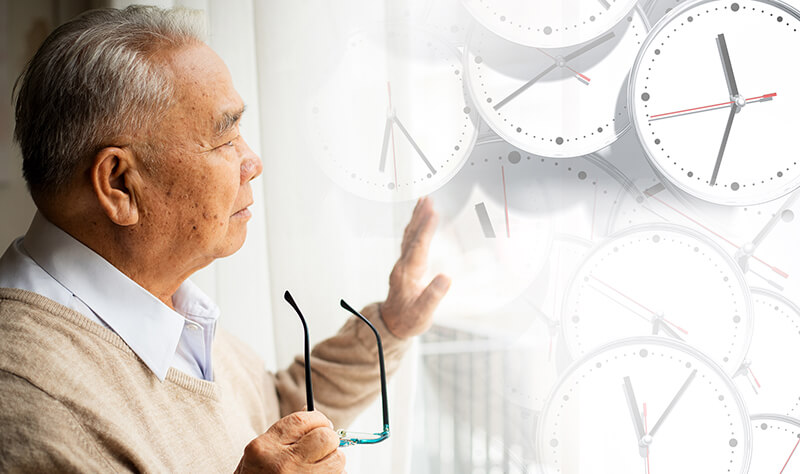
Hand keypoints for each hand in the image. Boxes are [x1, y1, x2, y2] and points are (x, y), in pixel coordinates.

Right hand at [235, 411, 344, 473]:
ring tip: (318, 465)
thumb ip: (286, 433)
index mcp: (265, 447)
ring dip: (333, 459)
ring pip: (337, 459)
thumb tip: (311, 411)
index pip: (302, 420)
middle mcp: (282, 464)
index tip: (321, 424)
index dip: (318, 419)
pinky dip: (333, 473)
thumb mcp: (262, 452)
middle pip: (325, 438)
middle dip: (329, 439)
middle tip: (324, 445)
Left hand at [381, 196, 450, 338]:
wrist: (392, 325)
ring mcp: (402, 264)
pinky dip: (415, 226)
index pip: (418, 247)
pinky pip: (409, 240)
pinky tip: (419, 219)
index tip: (433, 213)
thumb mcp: (423, 313)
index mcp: (408, 274)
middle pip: (411, 236)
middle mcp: (403, 265)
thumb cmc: (408, 320)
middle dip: (420, 217)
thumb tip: (446, 277)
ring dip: (416, 218)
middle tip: (428, 199)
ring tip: (424, 201)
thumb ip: (433, 296)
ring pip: (409, 236)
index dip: (426, 229)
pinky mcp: (405, 265)